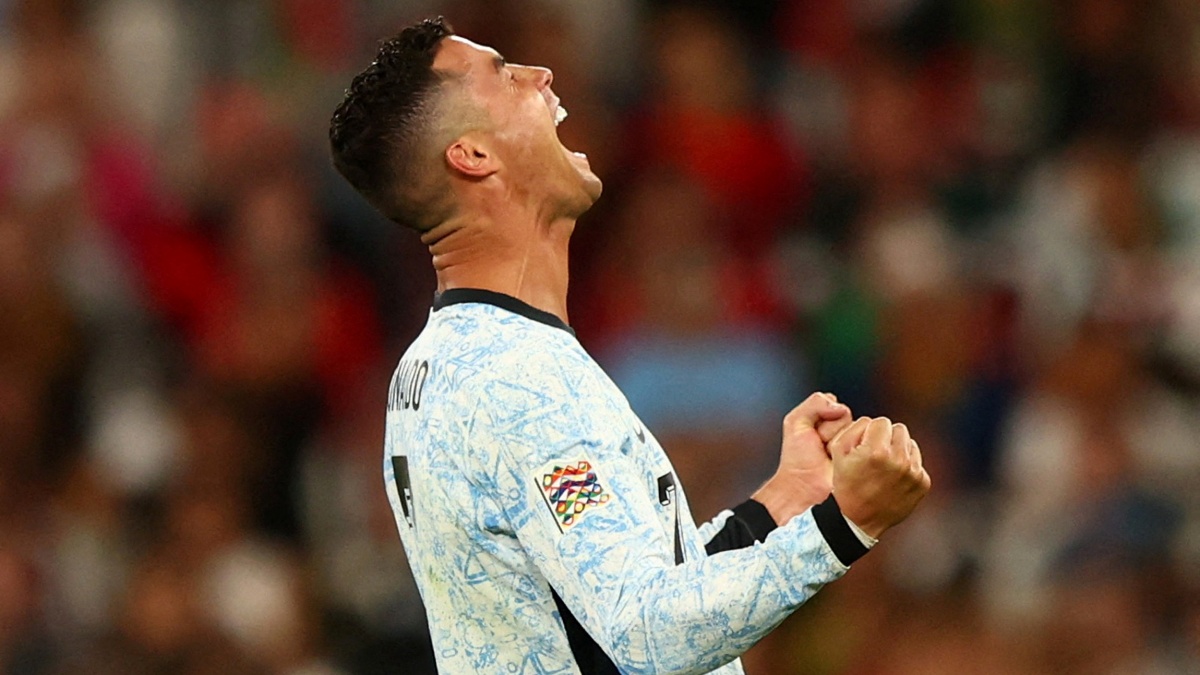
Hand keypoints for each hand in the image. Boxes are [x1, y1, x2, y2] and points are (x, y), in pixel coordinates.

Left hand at [753, 392, 852, 524]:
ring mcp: (854, 444)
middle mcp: (843, 431)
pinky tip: (837, 461)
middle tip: (820, 446)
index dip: (822, 418)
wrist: (804, 487)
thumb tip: (839, 405)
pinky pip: (864, 443)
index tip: (812, 433)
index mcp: (828, 420)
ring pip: (855, 429)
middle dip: (829, 431)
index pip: (836, 404)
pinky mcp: (863, 456)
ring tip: (828, 455)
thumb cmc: (797, 459)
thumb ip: (814, 403)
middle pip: (846, 416)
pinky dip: (849, 451)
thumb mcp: (795, 422)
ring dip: (837, 443)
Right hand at [828, 417, 930, 538]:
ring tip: (885, 468)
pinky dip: (907, 468)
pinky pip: (918, 463)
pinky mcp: (923, 483)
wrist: (857, 521)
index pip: (882, 422)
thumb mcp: (838, 452)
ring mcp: (914, 473)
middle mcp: (899, 460)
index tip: (865, 446)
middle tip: (876, 455)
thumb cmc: (845, 484)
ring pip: (910, 444)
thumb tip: (874, 422)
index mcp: (877, 451)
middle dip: (887, 439)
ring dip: (899, 451)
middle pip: (899, 429)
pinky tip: (894, 479)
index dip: (871, 432)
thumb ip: (856, 428)